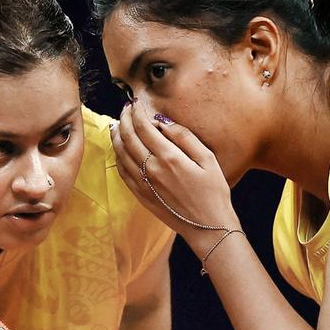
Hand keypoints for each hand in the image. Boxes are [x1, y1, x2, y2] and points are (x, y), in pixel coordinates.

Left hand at [111, 104, 239, 252]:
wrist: (208, 227)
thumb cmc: (213, 192)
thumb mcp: (207, 159)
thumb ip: (184, 137)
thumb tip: (162, 121)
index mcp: (169, 157)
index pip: (143, 127)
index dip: (136, 112)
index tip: (135, 102)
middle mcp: (151, 169)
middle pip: (128, 138)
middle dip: (123, 119)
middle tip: (125, 109)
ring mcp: (144, 184)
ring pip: (120, 154)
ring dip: (116, 136)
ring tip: (117, 125)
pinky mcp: (141, 195)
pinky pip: (122, 172)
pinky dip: (117, 157)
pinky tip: (120, 150)